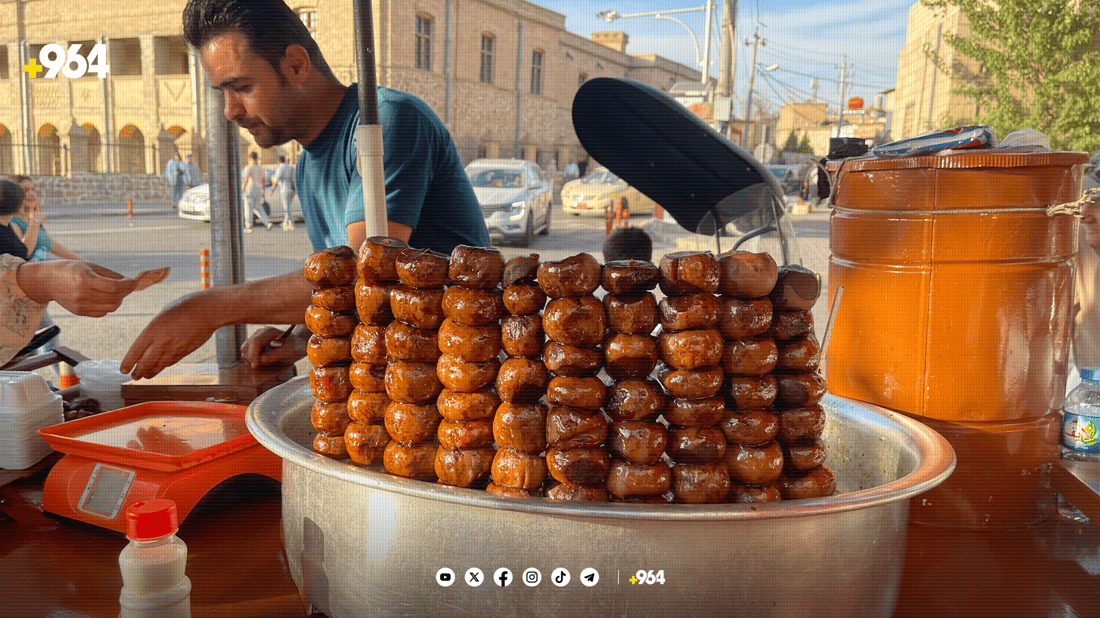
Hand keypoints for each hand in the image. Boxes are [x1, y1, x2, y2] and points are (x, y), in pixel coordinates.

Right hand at [17, 260, 135, 316]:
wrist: (46, 281)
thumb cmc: (70, 270)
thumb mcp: (90, 266)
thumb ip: (111, 274)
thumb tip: (130, 283)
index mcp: (85, 280)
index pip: (114, 287)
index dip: (127, 285)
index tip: (133, 282)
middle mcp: (82, 295)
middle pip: (114, 299)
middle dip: (124, 292)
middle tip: (126, 286)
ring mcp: (80, 306)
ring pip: (111, 308)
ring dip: (118, 300)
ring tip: (116, 291)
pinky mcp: (79, 312)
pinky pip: (102, 312)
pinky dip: (109, 306)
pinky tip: (105, 297)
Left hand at [121, 291, 220, 378]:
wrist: (209, 311)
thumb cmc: (186, 306)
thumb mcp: (164, 313)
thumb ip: (156, 328)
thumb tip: (151, 338)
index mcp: (153, 330)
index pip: (135, 352)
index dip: (128, 363)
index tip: (123, 369)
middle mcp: (162, 342)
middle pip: (145, 364)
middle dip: (138, 372)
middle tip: (134, 376)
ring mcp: (174, 349)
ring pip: (158, 367)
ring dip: (150, 373)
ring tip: (145, 375)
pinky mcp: (185, 352)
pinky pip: (171, 363)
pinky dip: (164, 366)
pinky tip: (161, 367)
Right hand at [240, 325, 306, 367]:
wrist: (298, 344)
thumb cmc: (296, 347)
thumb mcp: (289, 352)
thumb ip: (275, 355)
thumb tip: (260, 360)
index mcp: (269, 332)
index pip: (255, 342)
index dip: (253, 354)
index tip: (255, 365)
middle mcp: (261, 333)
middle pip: (246, 346)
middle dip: (251, 357)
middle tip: (260, 366)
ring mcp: (257, 338)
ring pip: (245, 350)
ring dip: (251, 359)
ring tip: (264, 363)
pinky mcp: (255, 344)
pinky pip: (247, 353)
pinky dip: (252, 359)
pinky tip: (262, 361)